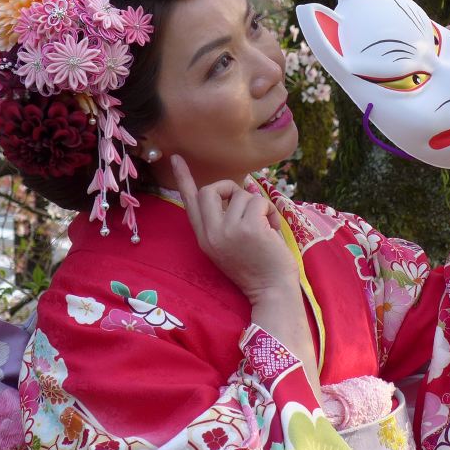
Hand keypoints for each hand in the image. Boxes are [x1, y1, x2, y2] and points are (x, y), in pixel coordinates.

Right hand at [169, 154, 298, 301]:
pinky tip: (272, 230)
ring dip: (259, 206)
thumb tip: (237, 191)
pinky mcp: (248, 229)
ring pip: (241, 195)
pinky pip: (259, 201)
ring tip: (265, 226)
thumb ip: (225, 221)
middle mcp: (211, 234)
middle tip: (246, 202)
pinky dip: (270, 212)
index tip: (176, 158)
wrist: (272, 291)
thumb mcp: (230, 245)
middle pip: (210, 190)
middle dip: (230, 188)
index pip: (190, 203)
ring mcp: (228, 231)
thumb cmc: (258, 267)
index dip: (183, 179)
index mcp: (205, 238)